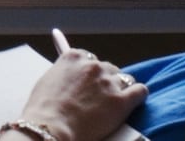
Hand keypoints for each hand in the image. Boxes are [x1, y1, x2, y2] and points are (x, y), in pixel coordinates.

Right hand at [17, 50, 146, 140]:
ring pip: (125, 78)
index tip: (90, 80)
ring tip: (117, 101)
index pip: (89, 57)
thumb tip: (68, 76)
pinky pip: (140, 91)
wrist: (51, 127)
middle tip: (101, 96)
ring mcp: (108, 82)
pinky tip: (136, 100)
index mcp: (73, 57)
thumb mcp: (48, 81)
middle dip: (106, 80)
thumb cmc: (44, 109)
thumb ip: (63, 73)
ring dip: (121, 88)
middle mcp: (92, 65)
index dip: (90, 72)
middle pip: (108, 68)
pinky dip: (139, 95)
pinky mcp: (121, 101)